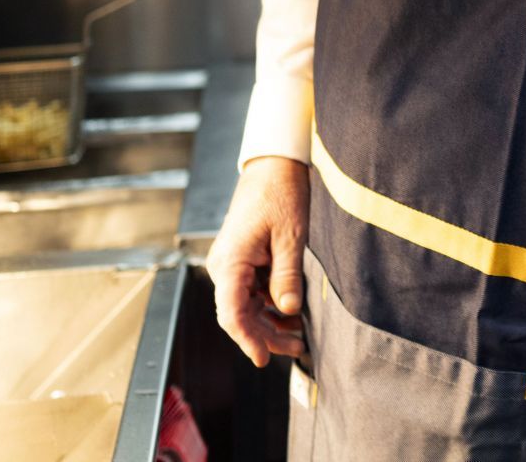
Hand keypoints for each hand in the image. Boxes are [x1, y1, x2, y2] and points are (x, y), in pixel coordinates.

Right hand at [206, 156, 309, 367]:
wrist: (275, 165)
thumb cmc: (281, 193)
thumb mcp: (291, 235)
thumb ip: (287, 275)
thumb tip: (288, 310)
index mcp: (230, 262)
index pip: (231, 313)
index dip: (247, 340)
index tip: (264, 359)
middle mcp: (225, 267)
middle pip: (240, 315)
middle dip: (267, 336)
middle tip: (298, 349)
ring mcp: (233, 264)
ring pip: (248, 306)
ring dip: (271, 323)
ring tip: (300, 337)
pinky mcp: (244, 261)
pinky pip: (253, 292)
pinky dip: (271, 306)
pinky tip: (292, 314)